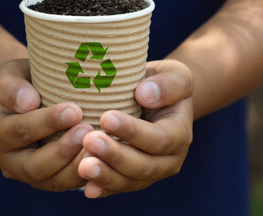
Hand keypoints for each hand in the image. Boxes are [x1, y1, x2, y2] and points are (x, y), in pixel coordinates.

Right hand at [0, 59, 92, 190]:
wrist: (33, 98)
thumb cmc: (25, 81)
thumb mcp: (11, 74)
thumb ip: (11, 86)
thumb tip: (27, 102)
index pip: (19, 131)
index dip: (47, 123)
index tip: (74, 110)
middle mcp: (8, 161)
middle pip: (34, 165)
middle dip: (63, 150)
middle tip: (88, 131)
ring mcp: (30, 176)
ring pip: (54, 181)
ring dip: (77, 166)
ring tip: (100, 146)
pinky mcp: (51, 181)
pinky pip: (69, 184)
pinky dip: (87, 175)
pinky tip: (105, 159)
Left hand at [78, 59, 193, 197]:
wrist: (154, 98)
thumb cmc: (161, 82)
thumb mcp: (173, 74)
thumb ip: (167, 84)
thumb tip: (145, 95)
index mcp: (180, 134)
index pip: (159, 138)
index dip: (133, 131)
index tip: (106, 117)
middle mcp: (169, 160)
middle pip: (144, 166)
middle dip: (115, 155)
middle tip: (89, 141)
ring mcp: (150, 173)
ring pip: (129, 181)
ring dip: (105, 175)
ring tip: (82, 165)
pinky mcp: (132, 179)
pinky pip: (117, 187)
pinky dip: (102, 188)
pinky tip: (87, 188)